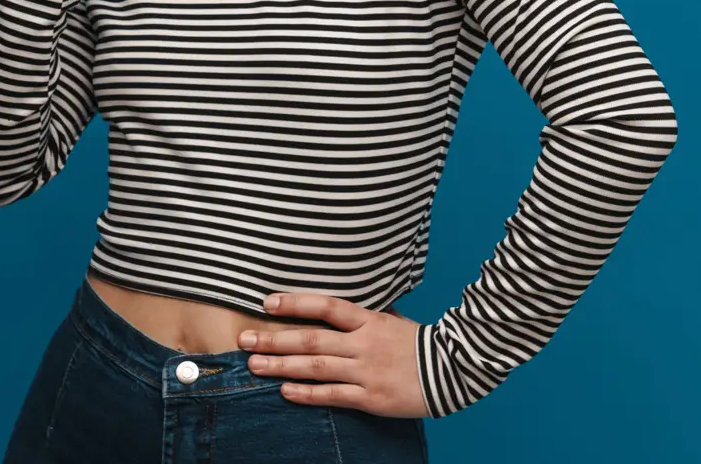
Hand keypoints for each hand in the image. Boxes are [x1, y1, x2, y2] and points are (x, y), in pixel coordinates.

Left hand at [239, 293, 428, 418]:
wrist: (456, 370)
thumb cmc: (421, 343)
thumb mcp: (393, 321)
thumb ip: (365, 317)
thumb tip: (338, 310)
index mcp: (370, 320)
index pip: (327, 307)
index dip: (295, 303)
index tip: (267, 303)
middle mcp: (364, 343)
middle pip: (312, 338)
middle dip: (274, 338)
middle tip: (244, 339)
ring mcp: (366, 371)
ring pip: (316, 366)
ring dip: (282, 365)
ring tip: (254, 365)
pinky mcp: (371, 397)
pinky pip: (333, 395)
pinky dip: (307, 393)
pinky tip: (285, 391)